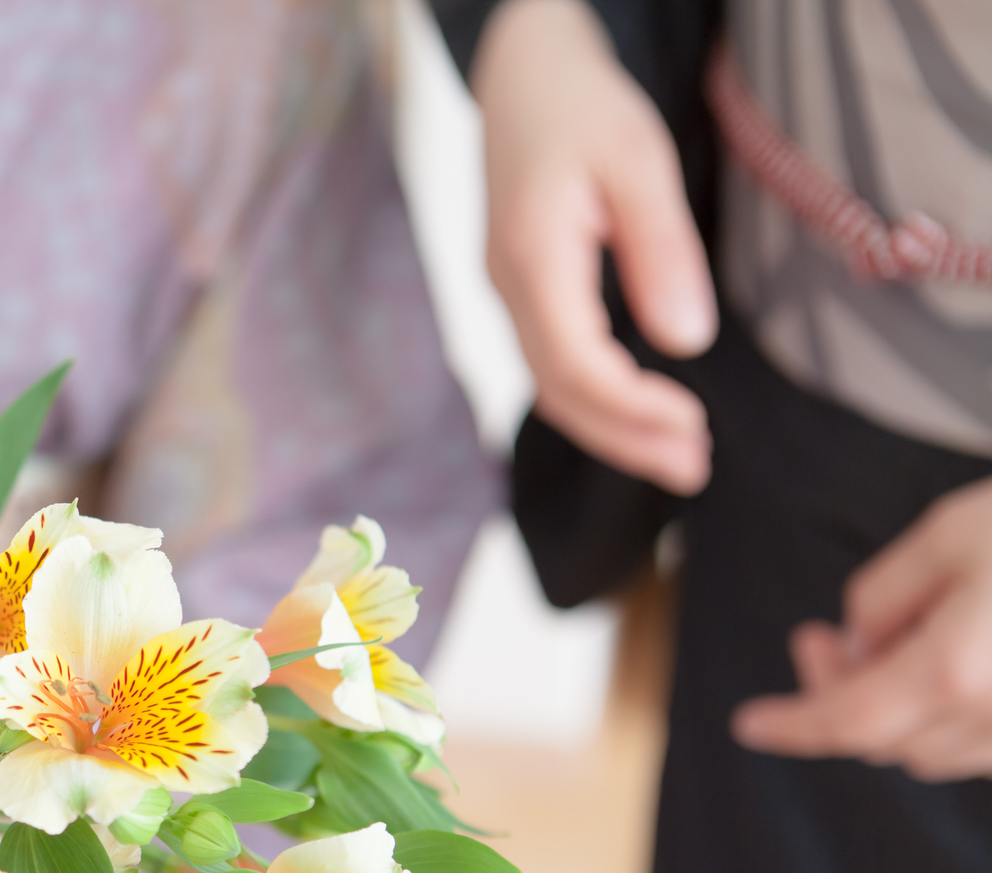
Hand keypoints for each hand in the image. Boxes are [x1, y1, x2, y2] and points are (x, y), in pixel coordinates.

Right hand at [475, 0, 718, 492]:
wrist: (522, 75)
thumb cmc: (581, 107)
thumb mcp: (639, 161)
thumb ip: (661, 251)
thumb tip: (686, 341)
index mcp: (531, 258)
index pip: (575, 365)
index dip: (633, 408)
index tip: (693, 426)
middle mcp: (506, 288)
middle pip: (559, 392)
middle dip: (625, 438)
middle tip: (694, 469)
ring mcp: (506, 294)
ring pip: (551, 385)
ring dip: (613, 427)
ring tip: (677, 455)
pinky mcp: (519, 291)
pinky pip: (551, 363)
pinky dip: (596, 398)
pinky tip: (638, 411)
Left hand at [733, 478, 991, 781]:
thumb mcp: (950, 533)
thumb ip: (883, 596)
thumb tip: (858, 645)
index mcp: (958, 672)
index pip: (846, 721)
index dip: (791, 725)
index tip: (749, 723)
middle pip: (884, 740)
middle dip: (838, 695)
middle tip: (822, 637)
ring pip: (936, 750)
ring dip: (895, 708)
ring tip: (893, 638)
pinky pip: (987, 745)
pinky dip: (949, 715)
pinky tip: (951, 657)